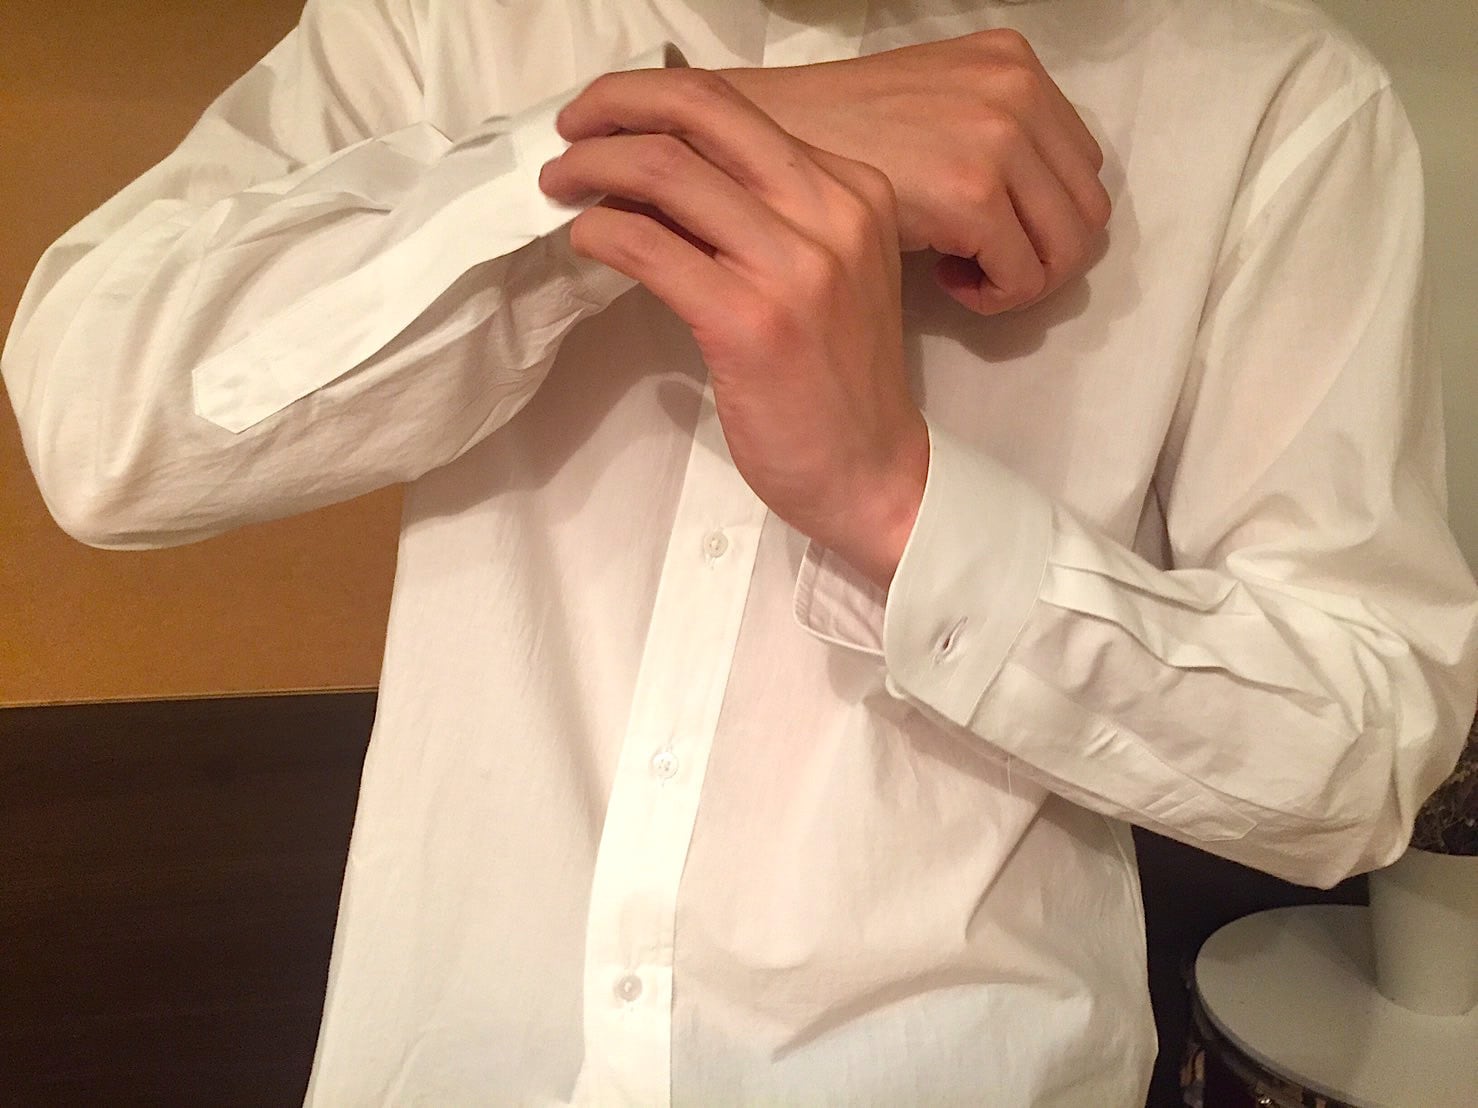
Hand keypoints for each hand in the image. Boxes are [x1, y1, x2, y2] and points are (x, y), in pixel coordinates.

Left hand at [540, 69, 928, 586]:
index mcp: (854, 191)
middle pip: (700, 116)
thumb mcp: (827, 273)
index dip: (654, 98)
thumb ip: (764, 217)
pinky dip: (601, 231)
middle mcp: (833, 212)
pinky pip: (650, 245)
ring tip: (560, 185)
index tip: (608, 116)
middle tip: (568, 132)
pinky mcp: (751, 321)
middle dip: (614, 107)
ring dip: (593, 167)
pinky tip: (586, 240)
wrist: (874, 473)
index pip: (737, 109)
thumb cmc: (839, 383)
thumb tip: (656, 172)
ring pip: (668, 170)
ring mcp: (795, 266)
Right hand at [720, 29, 1110, 314]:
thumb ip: (992, 134)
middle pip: (1086, 209)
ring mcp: (999, 137)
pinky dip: (994, 296)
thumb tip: (1037, 207)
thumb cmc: (834, 140)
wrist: (759, 147)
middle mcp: (1016, 90)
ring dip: (1021, 278)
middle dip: (1041, 255)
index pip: (1079, 165)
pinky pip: (1023, 274)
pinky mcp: (975, 191)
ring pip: (1066, 248)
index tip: (986, 236)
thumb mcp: (931, 106)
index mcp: (1012, 64)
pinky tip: (945, 281)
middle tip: (979, 268)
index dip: (1042, 217)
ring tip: (962, 276)